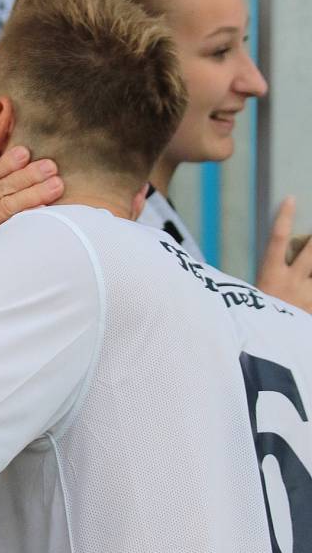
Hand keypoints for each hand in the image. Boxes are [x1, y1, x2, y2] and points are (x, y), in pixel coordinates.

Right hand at [256, 196, 311, 311]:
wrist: (261, 353)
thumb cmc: (249, 321)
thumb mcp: (247, 298)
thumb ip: (259, 283)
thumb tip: (255, 270)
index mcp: (271, 275)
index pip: (277, 239)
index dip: (284, 217)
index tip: (291, 199)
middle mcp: (293, 282)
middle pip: (311, 249)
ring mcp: (308, 296)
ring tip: (311, 268)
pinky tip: (311, 292)